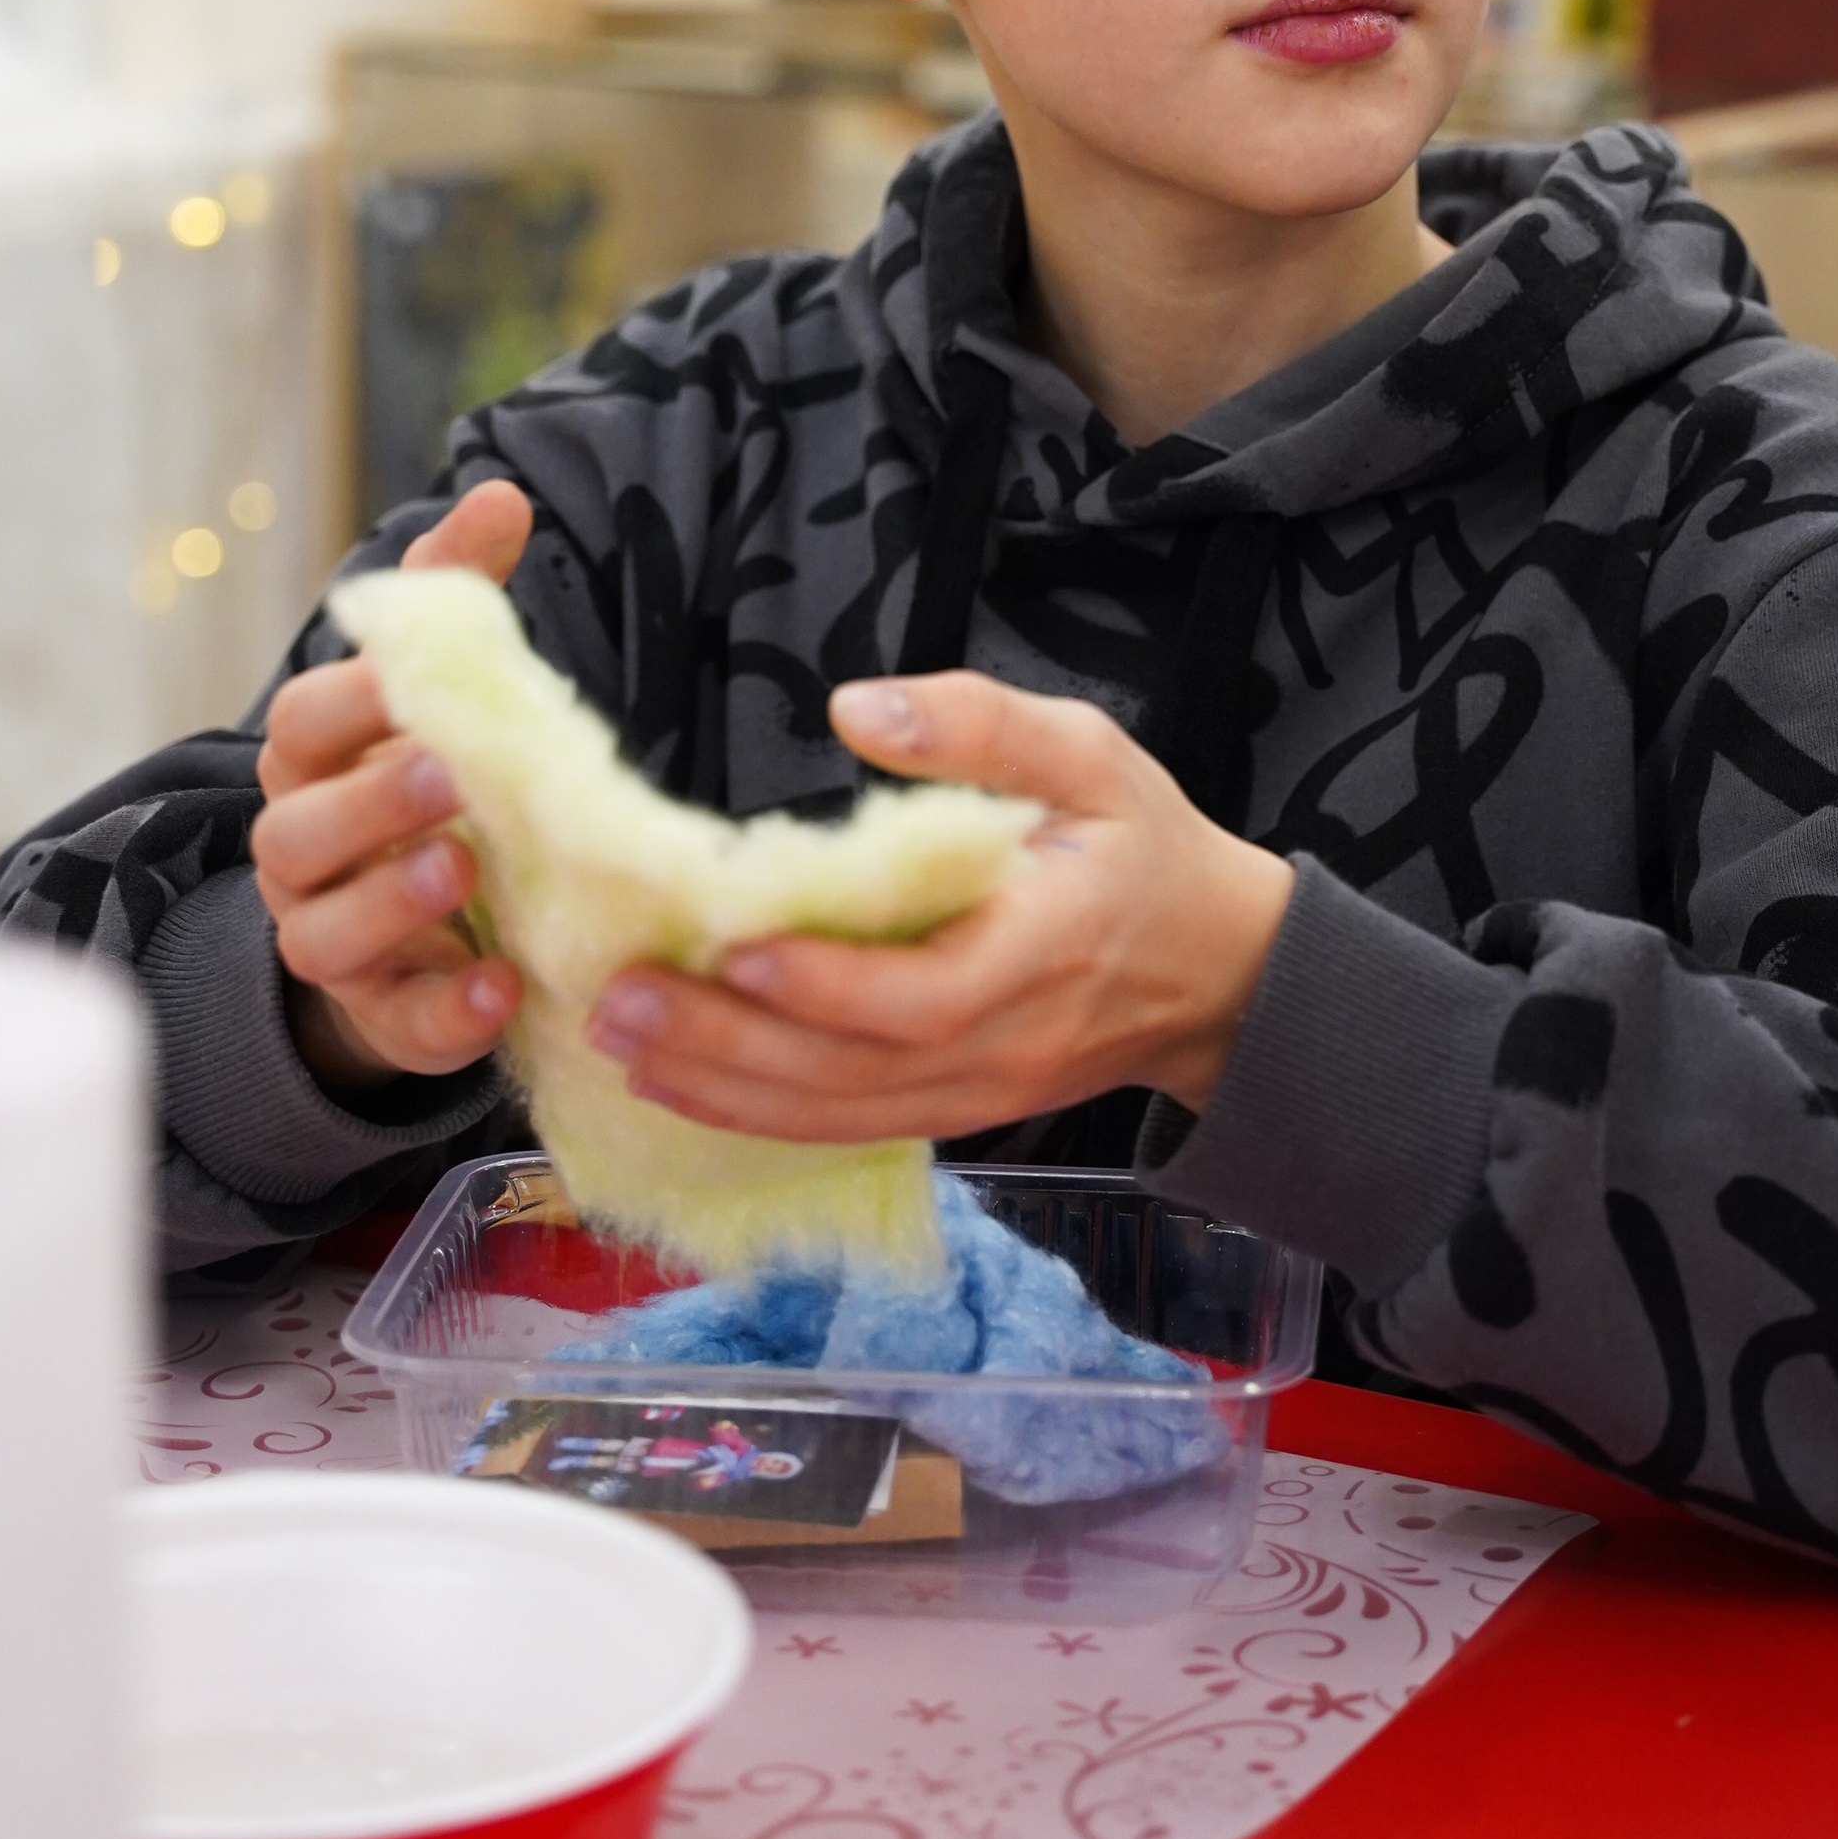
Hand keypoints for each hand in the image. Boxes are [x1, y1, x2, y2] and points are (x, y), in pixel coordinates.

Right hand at [252, 480, 534, 1096]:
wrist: (403, 928)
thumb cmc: (414, 779)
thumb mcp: (433, 692)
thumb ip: (457, 599)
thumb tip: (501, 494)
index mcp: (312, 763)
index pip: (302, 723)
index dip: (349, 703)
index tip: (410, 685)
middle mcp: (300, 851)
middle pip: (301, 828)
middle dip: (369, 802)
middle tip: (446, 776)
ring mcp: (328, 938)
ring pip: (324, 930)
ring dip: (391, 901)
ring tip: (466, 871)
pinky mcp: (380, 1014)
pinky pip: (397, 1023)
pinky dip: (443, 1011)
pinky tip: (498, 990)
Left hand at [582, 672, 1293, 1142]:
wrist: (1221, 975)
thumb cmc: (1147, 847)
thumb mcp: (1093, 756)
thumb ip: (982, 727)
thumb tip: (857, 710)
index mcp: (1048, 946)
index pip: (931, 993)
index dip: (830, 984)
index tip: (737, 945)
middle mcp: (1007, 1041)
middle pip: (857, 1072)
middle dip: (730, 1044)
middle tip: (616, 1002)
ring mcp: (981, 1092)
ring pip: (839, 1115)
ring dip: (721, 1087)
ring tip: (616, 1043)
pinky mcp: (957, 1111)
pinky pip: (846, 1128)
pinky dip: (755, 1115)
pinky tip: (674, 1084)